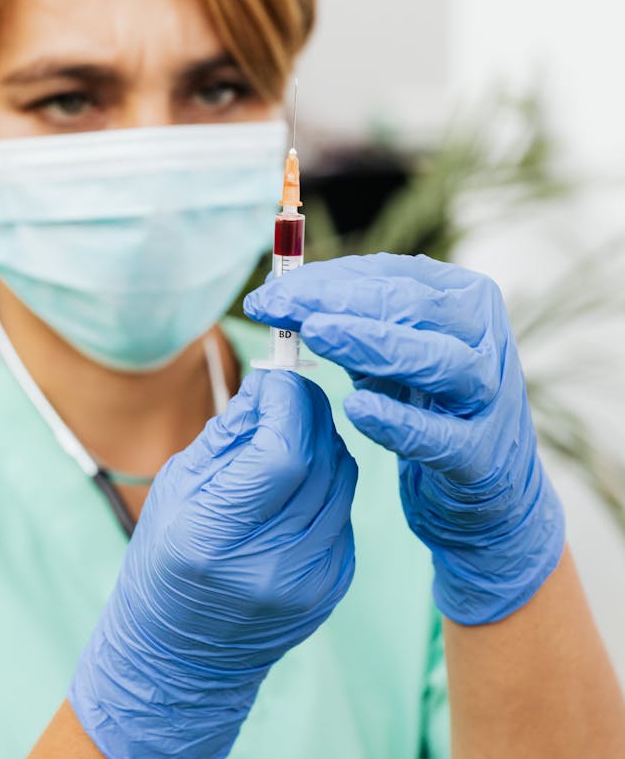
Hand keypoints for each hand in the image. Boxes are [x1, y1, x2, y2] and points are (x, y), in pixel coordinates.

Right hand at [68, 370, 356, 758]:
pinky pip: (343, 509)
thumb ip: (228, 435)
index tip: (276, 377)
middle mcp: (272, 563)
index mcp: (217, 536)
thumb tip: (270, 383)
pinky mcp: (334, 585)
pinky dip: (325, 484)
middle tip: (286, 395)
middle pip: (321, 459)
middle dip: (306, 411)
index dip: (287, 401)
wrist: (181, 660)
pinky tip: (295, 487)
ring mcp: (311, 580)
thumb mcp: (177, 489)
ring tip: (287, 438)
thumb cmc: (164, 563)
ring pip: (342, 479)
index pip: (283, 450)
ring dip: (320, 443)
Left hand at [244, 253, 564, 624]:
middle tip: (277, 303)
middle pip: (412, 305)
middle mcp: (484, 338)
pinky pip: (438, 435)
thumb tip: (277, 288)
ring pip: (436, 359)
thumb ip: (346, 318)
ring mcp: (488, 397)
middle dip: (337, 300)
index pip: (391, 274)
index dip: (328, 277)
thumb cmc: (427, 399)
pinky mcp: (480, 454)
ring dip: (372, 343)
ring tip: (314, 333)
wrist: (488, 483)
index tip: (271, 288)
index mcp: (462, 298)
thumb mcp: (390, 349)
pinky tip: (356, 408)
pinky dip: (398, 421)